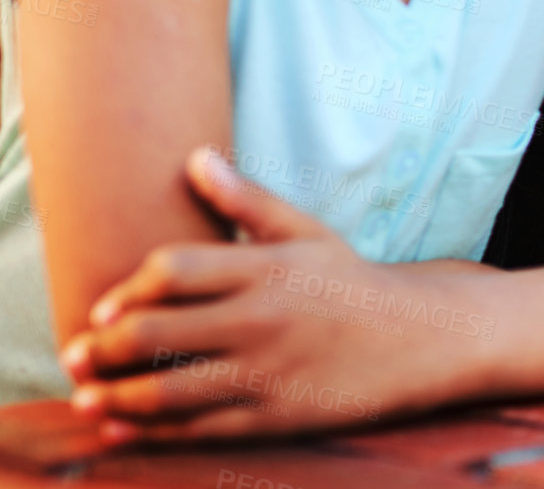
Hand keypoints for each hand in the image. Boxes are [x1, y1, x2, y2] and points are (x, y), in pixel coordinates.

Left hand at [60, 147, 487, 443]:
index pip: (172, 269)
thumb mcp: (306, 232)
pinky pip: (199, 429)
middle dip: (102, 347)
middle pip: (155, 330)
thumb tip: (196, 157)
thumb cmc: (354, 282)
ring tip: (87, 396)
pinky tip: (124, 427)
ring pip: (167, 389)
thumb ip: (247, 199)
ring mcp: (267, 370)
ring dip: (114, 395)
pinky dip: (152, 432)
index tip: (102, 309)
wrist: (421, 338)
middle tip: (77, 355)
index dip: (127, 289)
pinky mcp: (276, 415)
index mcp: (266, 267)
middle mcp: (261, 317)